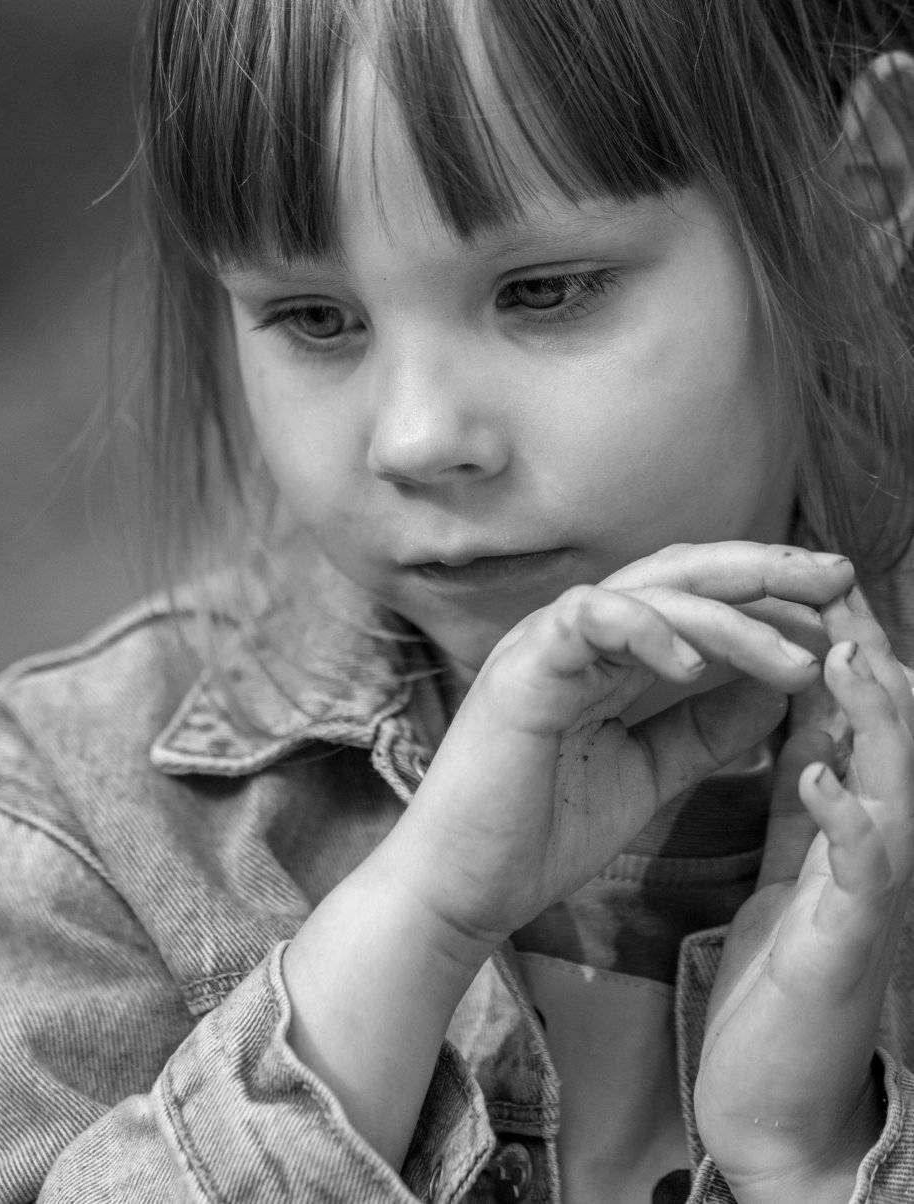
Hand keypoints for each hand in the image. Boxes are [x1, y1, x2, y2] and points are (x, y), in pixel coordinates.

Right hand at [384, 541, 854, 969]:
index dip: (767, 593)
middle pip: (681, 572)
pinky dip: (647, 630)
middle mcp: (579, 632)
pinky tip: (695, 661)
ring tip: (794, 658)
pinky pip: (590, 621)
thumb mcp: (651, 771)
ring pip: (650, 592)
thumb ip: (707, 725)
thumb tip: (780, 681)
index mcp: (608, 652)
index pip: (697, 597)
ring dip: (731, 618)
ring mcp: (546, 641)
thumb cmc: (543, 830)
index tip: (838, 602)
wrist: (465, 886)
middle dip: (765, 571)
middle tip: (838, 575)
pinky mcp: (521, 667)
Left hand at [695, 587, 913, 1203]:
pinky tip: (814, 771)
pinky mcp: (850, 937)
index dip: (833, 640)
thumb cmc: (785, 972)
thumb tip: (798, 704)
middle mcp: (877, 841)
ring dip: (870, 714)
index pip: (851, 712)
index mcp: (852, 817)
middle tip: (830, 581)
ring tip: (843, 651)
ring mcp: (873, 888)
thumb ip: (803, 785)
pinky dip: (843, 813)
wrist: (777, 1095)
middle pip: (886, 729)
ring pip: (892, 781)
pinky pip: (859, 867)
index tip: (799, 575)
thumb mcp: (794, 858)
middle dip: (864, 652)